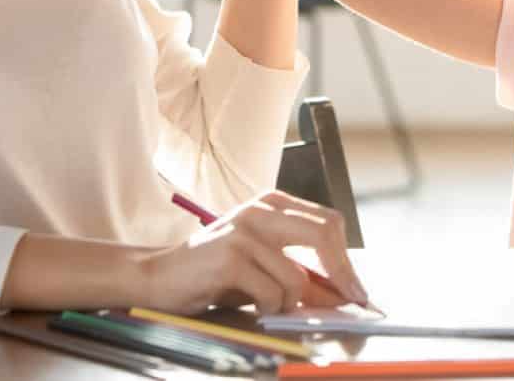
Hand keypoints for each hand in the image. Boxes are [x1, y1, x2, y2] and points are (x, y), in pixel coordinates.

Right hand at [137, 191, 367, 314]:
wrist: (158, 276)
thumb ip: (301, 273)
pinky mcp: (230, 256)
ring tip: (267, 306)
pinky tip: (251, 306)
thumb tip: (343, 294)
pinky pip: (272, 293)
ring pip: (298, 276)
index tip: (356, 289)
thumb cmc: (214, 274)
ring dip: (290, 304)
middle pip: (325, 233)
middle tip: (350, 303)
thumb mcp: (263, 267)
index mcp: (273, 203)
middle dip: (342, 274)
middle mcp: (261, 209)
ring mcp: (245, 230)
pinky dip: (269, 309)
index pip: (328, 223)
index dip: (347, 259)